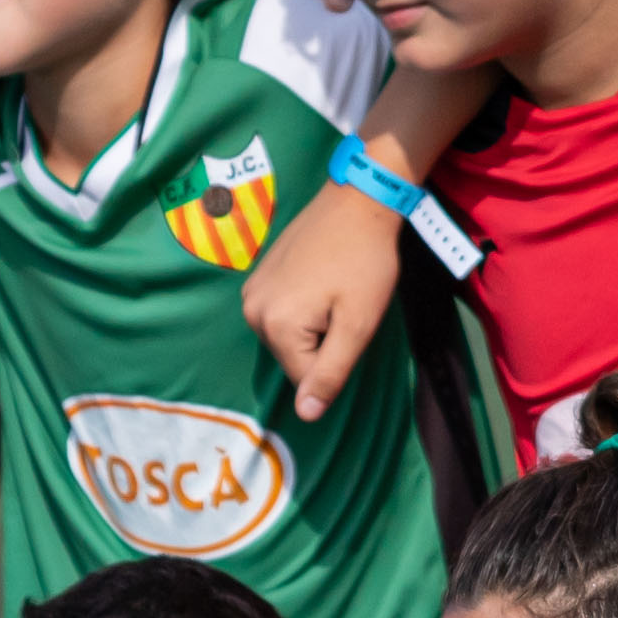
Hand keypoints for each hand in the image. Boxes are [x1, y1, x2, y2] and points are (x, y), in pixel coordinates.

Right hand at [244, 184, 404, 423]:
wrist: (358, 201)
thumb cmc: (366, 263)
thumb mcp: (358, 324)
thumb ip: (330, 373)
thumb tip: (306, 415)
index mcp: (277, 326)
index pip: (306, 379)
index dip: (338, 360)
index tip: (352, 324)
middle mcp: (252, 311)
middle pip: (293, 358)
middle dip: (323, 344)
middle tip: (345, 306)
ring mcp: (251, 292)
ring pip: (287, 338)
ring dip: (313, 327)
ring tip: (334, 292)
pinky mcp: (256, 277)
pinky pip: (280, 314)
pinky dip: (302, 309)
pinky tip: (320, 282)